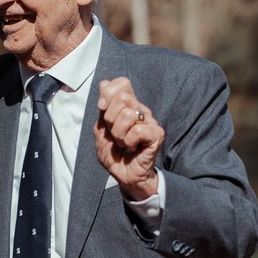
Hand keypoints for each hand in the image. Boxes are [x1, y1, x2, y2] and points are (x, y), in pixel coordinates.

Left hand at [93, 77, 164, 200]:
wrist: (123, 175)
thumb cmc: (113, 153)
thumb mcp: (100, 128)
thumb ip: (102, 107)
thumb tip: (104, 83)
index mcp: (127, 105)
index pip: (122, 83)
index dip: (108, 94)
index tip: (102, 110)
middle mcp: (140, 109)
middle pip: (122, 97)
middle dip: (110, 119)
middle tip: (114, 133)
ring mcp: (150, 121)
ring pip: (127, 115)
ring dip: (118, 134)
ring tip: (123, 142)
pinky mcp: (157, 134)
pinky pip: (137, 130)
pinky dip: (128, 142)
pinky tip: (132, 147)